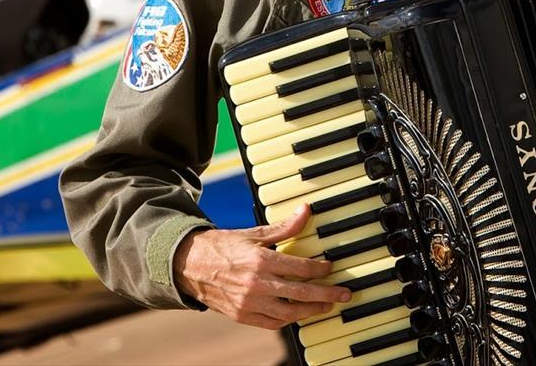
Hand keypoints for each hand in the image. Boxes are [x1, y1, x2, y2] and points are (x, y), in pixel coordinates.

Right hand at [173, 203, 351, 328]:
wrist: (190, 266)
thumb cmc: (222, 247)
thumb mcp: (253, 234)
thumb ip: (283, 228)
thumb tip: (305, 211)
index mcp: (261, 261)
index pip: (301, 268)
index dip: (320, 269)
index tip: (331, 267)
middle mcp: (257, 285)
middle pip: (302, 293)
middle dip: (327, 294)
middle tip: (344, 295)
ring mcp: (250, 303)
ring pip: (290, 313)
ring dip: (312, 310)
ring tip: (326, 306)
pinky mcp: (243, 316)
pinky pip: (273, 323)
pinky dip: (289, 320)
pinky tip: (299, 314)